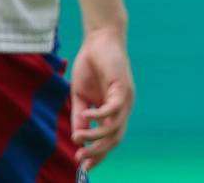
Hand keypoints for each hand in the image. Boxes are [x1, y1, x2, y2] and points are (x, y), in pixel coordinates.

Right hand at [70, 25, 132, 169]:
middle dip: (98, 152)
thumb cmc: (90, 65)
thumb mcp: (80, 95)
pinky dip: (99, 116)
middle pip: (115, 139)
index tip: (83, 165)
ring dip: (96, 136)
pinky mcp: (123, 87)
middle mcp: (123, 108)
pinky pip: (113, 109)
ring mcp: (125, 99)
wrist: (99, 38)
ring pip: (115, 128)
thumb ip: (80, 116)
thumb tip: (77, 137)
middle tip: (80, 158)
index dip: (98, 153)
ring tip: (79, 138)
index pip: (110, 139)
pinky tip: (87, 115)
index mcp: (113, 111)